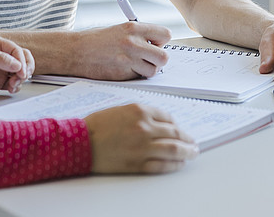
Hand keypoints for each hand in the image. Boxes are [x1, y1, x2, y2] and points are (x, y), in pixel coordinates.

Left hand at [0, 36, 33, 95]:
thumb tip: (17, 65)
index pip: (16, 49)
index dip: (21, 60)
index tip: (20, 70)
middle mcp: (2, 55)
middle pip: (23, 58)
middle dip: (25, 68)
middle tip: (22, 77)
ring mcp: (3, 68)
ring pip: (22, 70)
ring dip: (21, 78)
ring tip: (13, 84)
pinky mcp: (2, 80)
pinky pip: (16, 81)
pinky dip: (17, 85)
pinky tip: (10, 88)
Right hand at [74, 23, 172, 80]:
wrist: (75, 51)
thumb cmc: (96, 40)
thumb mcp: (120, 29)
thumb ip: (139, 35)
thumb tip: (156, 44)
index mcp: (134, 28)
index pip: (166, 34)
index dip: (161, 41)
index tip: (153, 44)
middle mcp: (133, 43)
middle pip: (164, 57)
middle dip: (158, 60)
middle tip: (148, 58)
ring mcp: (128, 59)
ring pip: (153, 71)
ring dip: (147, 70)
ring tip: (135, 65)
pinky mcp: (122, 74)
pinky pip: (139, 77)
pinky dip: (135, 76)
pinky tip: (124, 69)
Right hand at [84, 104, 198, 173]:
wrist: (81, 143)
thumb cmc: (97, 125)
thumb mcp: (121, 110)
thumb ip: (141, 114)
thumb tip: (159, 122)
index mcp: (140, 111)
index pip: (168, 117)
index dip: (176, 125)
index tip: (180, 130)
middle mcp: (145, 128)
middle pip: (174, 133)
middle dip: (186, 139)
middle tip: (193, 143)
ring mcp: (142, 147)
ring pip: (173, 149)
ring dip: (186, 152)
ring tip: (192, 153)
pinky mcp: (138, 163)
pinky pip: (162, 165)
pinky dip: (174, 165)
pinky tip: (179, 164)